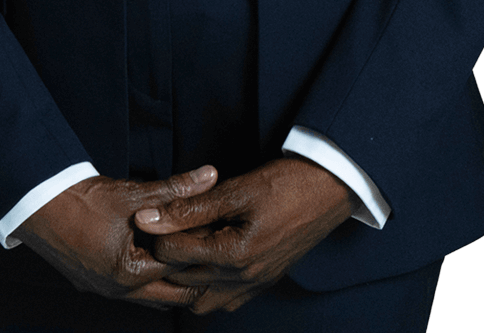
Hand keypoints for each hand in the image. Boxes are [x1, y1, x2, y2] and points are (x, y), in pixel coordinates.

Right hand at [18, 166, 217, 304]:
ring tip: (188, 244)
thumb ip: (176, 188)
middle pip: (174, 294)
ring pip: (155, 295)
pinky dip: (153, 274)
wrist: (37, 204)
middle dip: (194, 270)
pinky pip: (136, 289)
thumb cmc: (82, 201)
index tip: (216, 227)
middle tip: (208, 241)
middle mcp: (118, 290)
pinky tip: (162, 250)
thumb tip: (210, 175)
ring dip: (173, 275)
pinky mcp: (97, 282)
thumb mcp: (134, 194)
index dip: (202, 245)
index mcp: (128, 274)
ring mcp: (106, 290)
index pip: (182, 267)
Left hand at [130, 157, 354, 314]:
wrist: (335, 186)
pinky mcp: (265, 282)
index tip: (162, 211)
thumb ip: (191, 207)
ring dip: (189, 276)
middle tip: (174, 224)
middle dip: (170, 252)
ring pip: (200, 299)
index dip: (160, 229)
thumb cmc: (290, 182)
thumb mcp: (238, 189)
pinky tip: (215, 259)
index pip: (172, 254)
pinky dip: (212, 285)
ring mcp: (255, 284)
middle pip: (181, 278)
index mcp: (235, 254)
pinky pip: (226, 301)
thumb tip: (148, 218)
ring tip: (193, 244)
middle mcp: (243, 278)